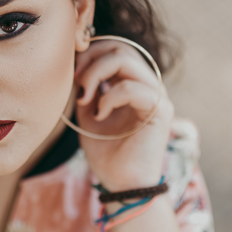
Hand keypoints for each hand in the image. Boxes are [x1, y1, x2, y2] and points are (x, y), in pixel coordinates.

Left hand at [73, 40, 173, 191]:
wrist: (121, 184)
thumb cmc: (107, 153)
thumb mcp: (89, 113)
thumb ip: (87, 88)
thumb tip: (76, 65)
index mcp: (135, 83)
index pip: (116, 48)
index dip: (90, 52)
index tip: (71, 74)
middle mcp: (149, 85)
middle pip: (120, 47)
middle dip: (90, 60)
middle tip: (76, 84)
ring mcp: (157, 96)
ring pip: (126, 60)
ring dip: (96, 75)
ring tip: (84, 99)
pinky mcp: (160, 111)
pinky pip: (132, 88)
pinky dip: (109, 98)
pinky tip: (99, 115)